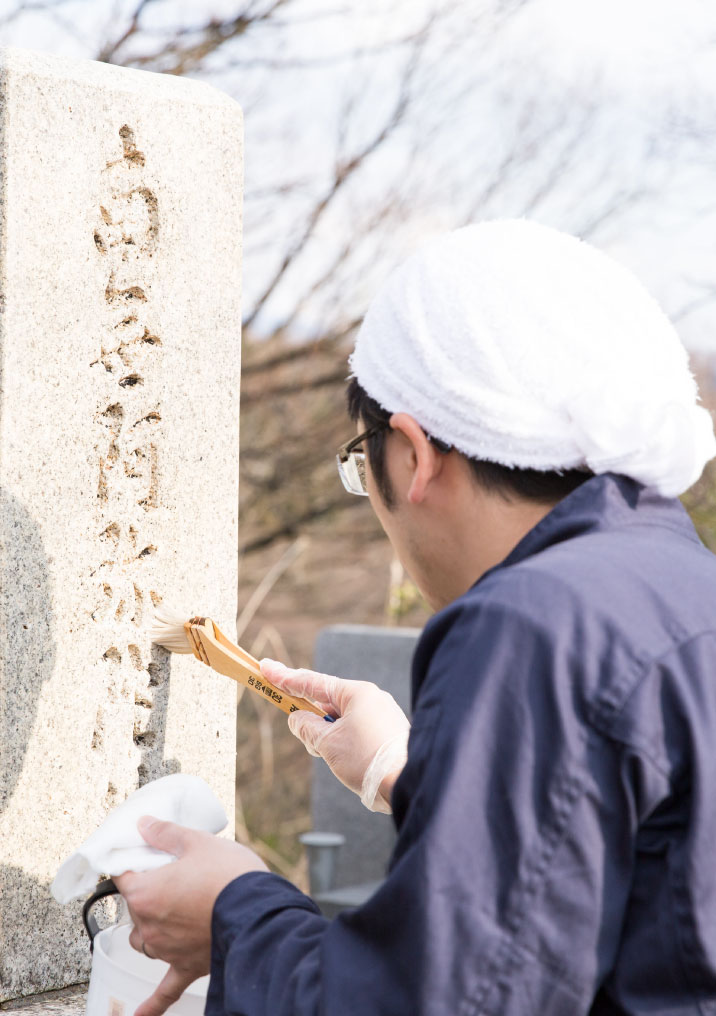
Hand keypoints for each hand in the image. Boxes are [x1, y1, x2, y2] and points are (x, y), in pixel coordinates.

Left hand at [114, 816, 267, 1015]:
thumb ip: (167, 834)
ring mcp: (167, 949)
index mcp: (145, 893)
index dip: (134, 861)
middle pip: (135, 908)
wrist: (259, 912)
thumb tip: (144, 825)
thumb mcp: (198, 842)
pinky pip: (165, 990)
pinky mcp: (187, 966)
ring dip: (152, 928)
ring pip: (145, 941)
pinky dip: (151, 1005)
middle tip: (175, 875)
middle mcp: (149, 925)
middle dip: (149, 891)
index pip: (123, 875)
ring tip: (172, 912)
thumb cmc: (229, 875)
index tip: (144, 853)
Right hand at [261, 659, 409, 811]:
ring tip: (339, 760)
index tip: (265, 667)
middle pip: (328, 704)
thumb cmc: (367, 759)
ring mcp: (382, 715)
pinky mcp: (388, 733)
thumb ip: (306, 727)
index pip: (313, 683)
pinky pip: (357, 732)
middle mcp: (372, 698)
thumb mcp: (327, 743)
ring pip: (342, 721)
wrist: (407, 783)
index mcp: (356, 693)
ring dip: (330, 738)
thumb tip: (298, 719)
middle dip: (314, 723)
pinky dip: (345, 744)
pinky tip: (351, 763)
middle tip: (314, 744)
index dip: (285, 678)